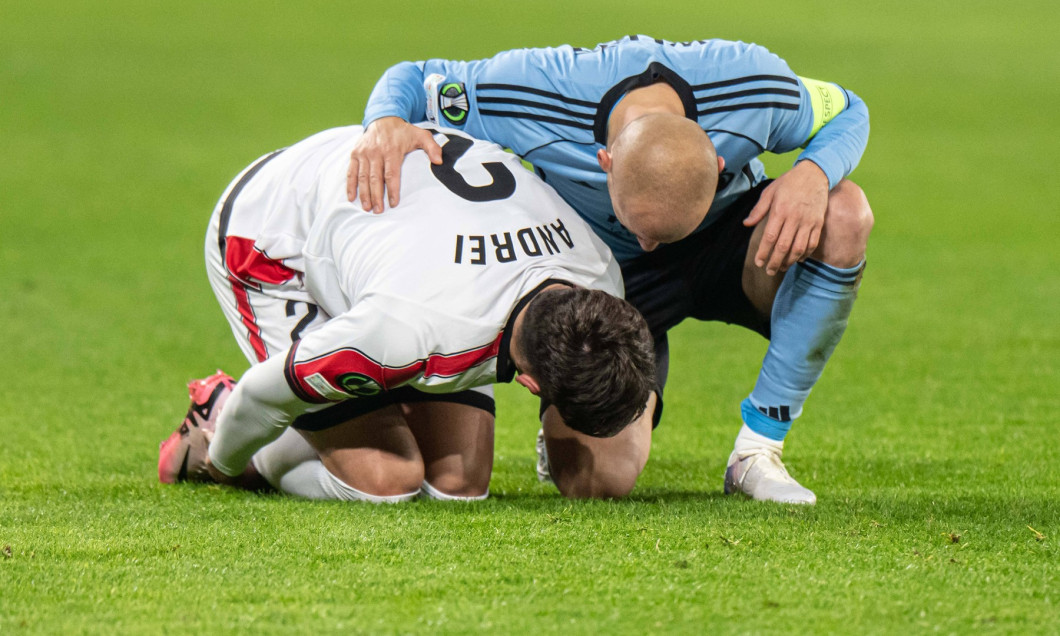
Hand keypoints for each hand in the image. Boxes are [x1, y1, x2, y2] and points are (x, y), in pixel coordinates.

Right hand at [347, 117, 443, 212]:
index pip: (391, 174)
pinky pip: (351, 172)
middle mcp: (376, 152)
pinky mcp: (355, 154)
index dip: (392, 190)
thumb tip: (439, 161)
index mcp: (391, 150)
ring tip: (367, 208)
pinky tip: (352, 198)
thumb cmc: (403, 131)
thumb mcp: (421, 135)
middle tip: (378, 211)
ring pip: (363, 177)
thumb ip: (432, 147)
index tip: (393, 203)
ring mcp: (364, 153)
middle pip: (375, 178)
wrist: (383, 118)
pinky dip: (350, 185)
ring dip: (364, 194)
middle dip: (376, 196)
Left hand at [743, 160, 828, 275]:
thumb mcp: (770, 191)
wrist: (815, 173)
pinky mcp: (819, 223)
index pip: (770, 237)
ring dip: (789, 261)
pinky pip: (812, 243)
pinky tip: (797, 259)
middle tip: (768, 271)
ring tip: (782, 268)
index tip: (758, 262)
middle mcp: (794, 218)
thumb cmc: (789, 182)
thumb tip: (746, 224)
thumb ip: (758, 210)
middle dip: (775, 262)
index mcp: (780, 210)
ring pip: (799, 248)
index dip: (763, 253)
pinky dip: (805, 254)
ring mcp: (808, 221)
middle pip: (783, 246)